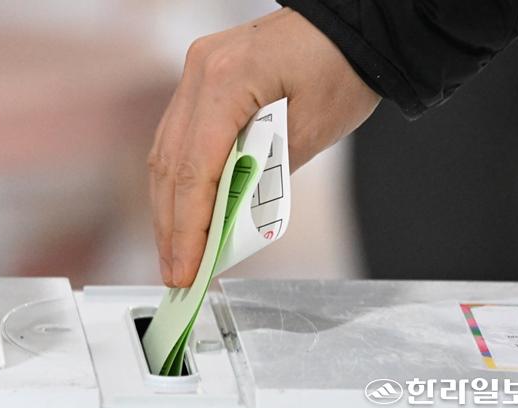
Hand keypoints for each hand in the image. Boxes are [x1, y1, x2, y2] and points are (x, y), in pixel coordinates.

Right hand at [148, 7, 380, 287]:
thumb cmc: (344, 67)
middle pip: (170, 165)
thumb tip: (228, 220)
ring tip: (175, 252)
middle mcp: (200, 71)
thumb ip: (266, 177)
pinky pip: (179, 138)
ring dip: (169, 208)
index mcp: (226, 79)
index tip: (186, 270)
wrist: (351, 25)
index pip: (194, 171)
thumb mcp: (312, 131)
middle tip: (175, 272)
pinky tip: (183, 211)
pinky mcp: (203, 81)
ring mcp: (197, 73)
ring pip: (166, 154)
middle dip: (171, 227)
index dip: (187, 230)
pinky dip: (182, 181)